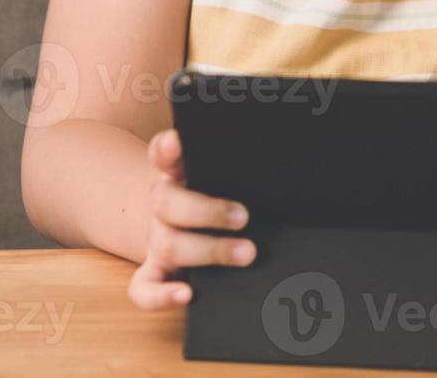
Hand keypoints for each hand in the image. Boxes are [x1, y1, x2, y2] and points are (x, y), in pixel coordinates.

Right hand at [127, 128, 255, 309]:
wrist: (185, 224)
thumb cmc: (220, 195)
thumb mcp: (226, 177)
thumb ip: (243, 170)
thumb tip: (291, 170)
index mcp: (179, 174)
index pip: (164, 155)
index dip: (167, 149)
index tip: (177, 141)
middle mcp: (164, 204)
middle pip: (168, 203)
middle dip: (208, 211)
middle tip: (244, 216)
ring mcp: (158, 239)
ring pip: (168, 244)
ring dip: (208, 250)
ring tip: (247, 252)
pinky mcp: (155, 271)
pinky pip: (144, 288)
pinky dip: (162, 295)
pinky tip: (186, 295)